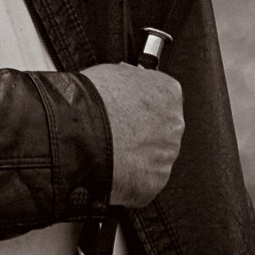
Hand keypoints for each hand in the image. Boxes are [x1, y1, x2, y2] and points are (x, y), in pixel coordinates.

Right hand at [84, 63, 184, 207]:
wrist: (80, 134)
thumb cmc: (93, 101)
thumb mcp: (115, 72)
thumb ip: (132, 81)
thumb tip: (129, 84)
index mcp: (169, 93)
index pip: (164, 100)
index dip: (142, 106)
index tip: (127, 110)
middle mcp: (174, 125)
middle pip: (162, 130)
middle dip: (142, 133)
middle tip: (117, 134)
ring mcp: (166, 155)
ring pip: (154, 157)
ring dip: (136, 157)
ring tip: (109, 153)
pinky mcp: (155, 181)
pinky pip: (144, 180)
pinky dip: (130, 178)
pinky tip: (111, 169)